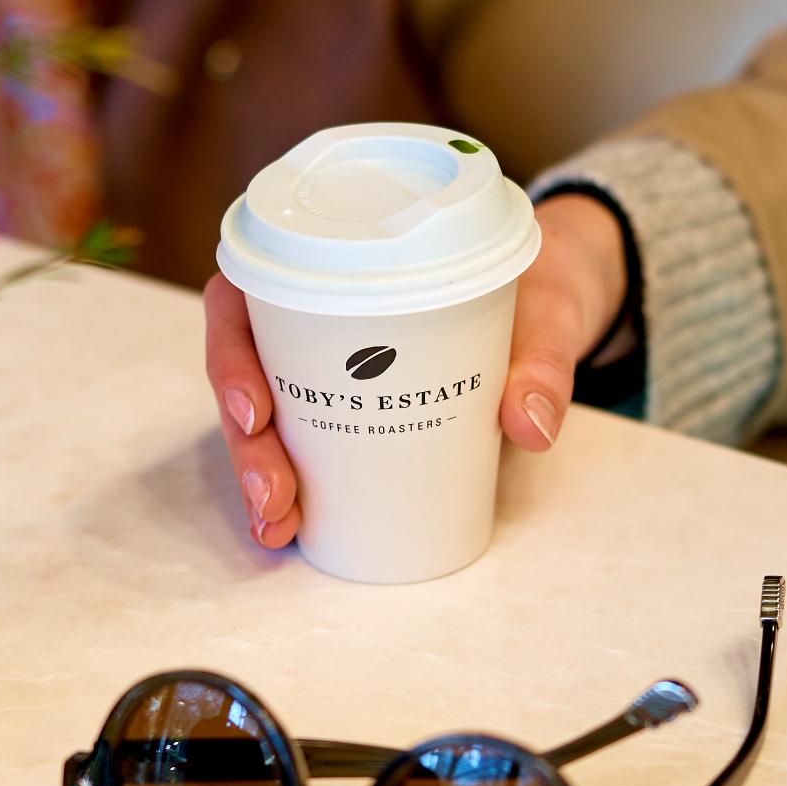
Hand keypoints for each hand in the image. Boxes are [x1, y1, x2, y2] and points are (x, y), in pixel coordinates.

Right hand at [203, 192, 629, 549]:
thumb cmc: (536, 286)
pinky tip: (289, 529)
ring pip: (261, 413)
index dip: (231, 353)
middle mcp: (310, 307)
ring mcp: (325, 360)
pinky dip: (288, 485)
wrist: (556, 302)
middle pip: (245, 369)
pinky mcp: (349, 403)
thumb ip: (543, 360)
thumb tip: (530, 426)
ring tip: (279, 525)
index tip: (254, 412)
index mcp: (331, 256)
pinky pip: (299, 440)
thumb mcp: (546, 311)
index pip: (244, 295)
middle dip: (246, 444)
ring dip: (258, 473)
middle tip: (275, 498)